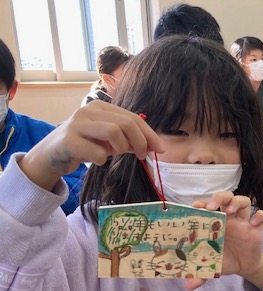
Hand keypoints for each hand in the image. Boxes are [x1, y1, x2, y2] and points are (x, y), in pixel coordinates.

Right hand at [20, 101, 163, 191]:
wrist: (52, 155)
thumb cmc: (84, 146)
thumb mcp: (108, 140)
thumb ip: (128, 139)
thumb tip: (153, 146)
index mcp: (101, 107)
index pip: (133, 117)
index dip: (149, 134)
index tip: (159, 149)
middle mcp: (88, 111)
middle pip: (126, 123)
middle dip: (140, 141)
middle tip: (142, 155)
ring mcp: (77, 124)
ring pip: (113, 132)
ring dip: (120, 148)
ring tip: (112, 154)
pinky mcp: (69, 141)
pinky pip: (98, 153)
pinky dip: (103, 159)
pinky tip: (95, 159)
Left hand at [187, 192, 262, 290]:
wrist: (244, 267)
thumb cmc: (224, 260)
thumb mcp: (212, 267)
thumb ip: (200, 274)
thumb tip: (189, 286)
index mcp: (215, 223)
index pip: (208, 207)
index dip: (202, 204)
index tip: (196, 207)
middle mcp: (229, 219)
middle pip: (226, 197)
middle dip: (220, 197)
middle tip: (213, 206)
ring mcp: (244, 222)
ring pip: (244, 202)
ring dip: (237, 202)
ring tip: (230, 210)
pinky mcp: (257, 229)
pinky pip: (262, 216)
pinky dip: (260, 216)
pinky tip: (254, 223)